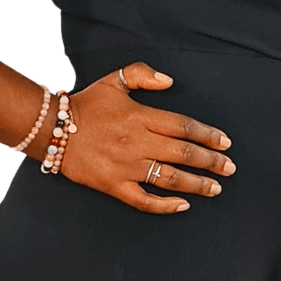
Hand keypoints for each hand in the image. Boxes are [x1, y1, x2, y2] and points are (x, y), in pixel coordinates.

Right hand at [62, 62, 235, 213]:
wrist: (51, 130)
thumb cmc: (85, 105)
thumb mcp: (113, 81)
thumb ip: (142, 75)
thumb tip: (169, 81)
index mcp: (140, 116)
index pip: (183, 126)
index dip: (207, 135)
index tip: (225, 143)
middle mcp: (138, 143)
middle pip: (183, 153)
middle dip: (211, 162)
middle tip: (230, 168)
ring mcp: (126, 167)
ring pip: (170, 178)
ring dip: (196, 185)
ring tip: (215, 188)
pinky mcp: (114, 185)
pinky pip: (144, 201)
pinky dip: (165, 206)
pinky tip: (183, 205)